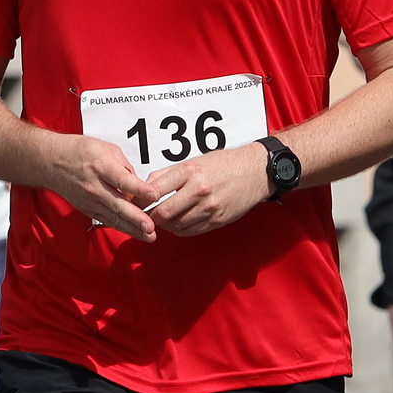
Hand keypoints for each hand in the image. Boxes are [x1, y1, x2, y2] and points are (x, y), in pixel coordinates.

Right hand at [44, 133, 162, 239]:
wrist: (50, 162)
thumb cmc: (78, 151)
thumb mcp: (106, 148)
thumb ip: (125, 165)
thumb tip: (138, 183)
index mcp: (100, 166)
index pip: (122, 180)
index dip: (139, 189)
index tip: (154, 195)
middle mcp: (94, 186)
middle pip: (118, 204)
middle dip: (136, 218)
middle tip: (151, 227)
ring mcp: (90, 201)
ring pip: (114, 217)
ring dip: (132, 228)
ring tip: (149, 236)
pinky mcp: (87, 210)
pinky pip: (107, 220)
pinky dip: (122, 227)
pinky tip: (136, 233)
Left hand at [140, 143, 273, 236]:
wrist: (255, 172)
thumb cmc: (223, 164)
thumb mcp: (194, 161)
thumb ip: (168, 174)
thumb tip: (146, 188)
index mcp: (190, 171)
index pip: (155, 190)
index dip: (142, 200)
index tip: (137, 203)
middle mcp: (199, 190)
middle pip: (163, 213)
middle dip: (151, 217)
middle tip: (147, 216)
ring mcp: (209, 207)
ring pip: (176, 225)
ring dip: (165, 225)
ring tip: (164, 219)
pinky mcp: (217, 220)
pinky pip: (191, 231)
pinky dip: (180, 229)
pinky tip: (179, 223)